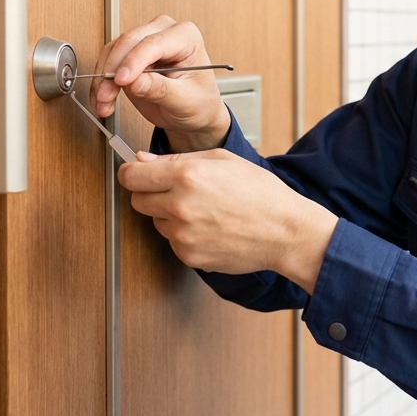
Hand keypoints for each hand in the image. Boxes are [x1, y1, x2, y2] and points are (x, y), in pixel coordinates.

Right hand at [90, 15, 230, 151]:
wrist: (194, 112)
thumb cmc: (199, 102)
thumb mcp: (185, 101)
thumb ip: (160, 90)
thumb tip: (134, 82)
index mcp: (186, 37)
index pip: (153, 43)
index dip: (133, 62)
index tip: (121, 81)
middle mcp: (164, 32)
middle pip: (128, 43)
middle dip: (112, 71)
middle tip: (106, 96)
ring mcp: (145, 41)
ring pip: (113, 51)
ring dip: (103, 78)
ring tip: (103, 103)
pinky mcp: (130, 54)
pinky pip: (108, 61)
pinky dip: (102, 81)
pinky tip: (101, 98)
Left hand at [119, 150, 338, 293]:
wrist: (285, 231)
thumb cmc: (261, 193)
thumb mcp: (222, 159)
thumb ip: (176, 159)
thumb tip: (142, 161)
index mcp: (187, 175)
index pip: (131, 176)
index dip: (132, 173)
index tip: (136, 173)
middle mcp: (180, 205)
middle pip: (138, 201)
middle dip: (150, 194)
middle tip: (175, 191)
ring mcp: (183, 234)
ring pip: (155, 222)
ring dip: (169, 215)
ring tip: (202, 210)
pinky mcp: (188, 256)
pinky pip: (172, 242)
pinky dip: (184, 235)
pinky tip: (209, 227)